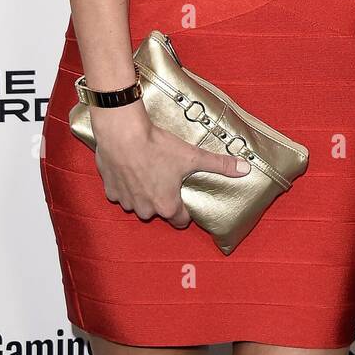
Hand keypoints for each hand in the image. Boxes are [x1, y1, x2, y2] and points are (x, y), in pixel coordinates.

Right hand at [91, 101, 250, 227]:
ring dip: (144, 191)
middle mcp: (145, 208)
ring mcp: (125, 200)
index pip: (181, 220)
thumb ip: (219, 165)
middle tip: (169, 177)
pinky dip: (126, 183)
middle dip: (164, 198)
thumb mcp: (193, 156)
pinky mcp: (110, 189)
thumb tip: (244, 168)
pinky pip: (120, 193)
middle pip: (159, 210)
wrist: (122, 134)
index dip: (187, 211)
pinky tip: (132, 168)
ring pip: (138, 203)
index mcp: (166, 205)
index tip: (188, 197)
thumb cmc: (157, 147)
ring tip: (150, 170)